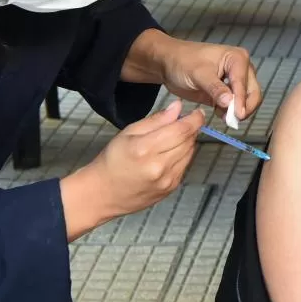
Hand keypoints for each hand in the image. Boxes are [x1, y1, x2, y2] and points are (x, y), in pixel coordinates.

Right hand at [69, 100, 206, 227]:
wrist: (102, 193)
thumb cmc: (112, 160)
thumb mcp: (129, 133)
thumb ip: (157, 120)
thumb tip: (178, 107)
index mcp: (145, 149)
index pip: (181, 130)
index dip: (194, 119)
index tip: (198, 113)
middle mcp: (159, 166)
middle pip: (189, 141)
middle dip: (190, 129)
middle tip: (182, 123)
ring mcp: (167, 180)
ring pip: (190, 153)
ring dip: (187, 143)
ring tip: (172, 140)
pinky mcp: (170, 188)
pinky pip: (185, 166)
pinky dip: (183, 156)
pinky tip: (169, 155)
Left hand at [151, 34, 262, 120]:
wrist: (169, 64)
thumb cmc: (183, 62)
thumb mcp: (198, 74)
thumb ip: (215, 88)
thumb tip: (230, 103)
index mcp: (238, 58)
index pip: (244, 83)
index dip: (241, 100)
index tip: (237, 116)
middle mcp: (242, 68)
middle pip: (253, 92)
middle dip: (243, 107)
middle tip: (231, 120)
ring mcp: (236, 81)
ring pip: (247, 100)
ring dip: (237, 111)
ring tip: (222, 115)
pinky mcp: (229, 91)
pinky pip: (236, 105)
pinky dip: (230, 112)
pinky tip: (218, 112)